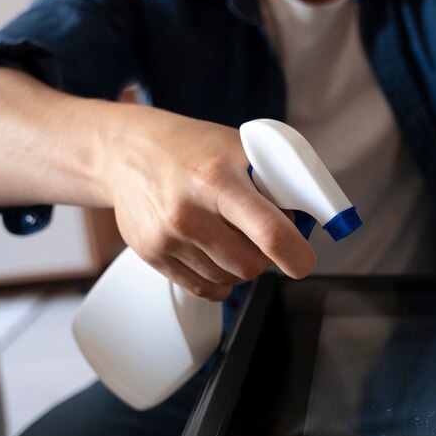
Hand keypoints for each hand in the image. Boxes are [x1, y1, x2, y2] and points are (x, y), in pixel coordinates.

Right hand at [100, 106, 315, 299]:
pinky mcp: (152, 255)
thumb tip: (309, 217)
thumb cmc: (190, 147)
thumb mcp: (238, 146)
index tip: (304, 259)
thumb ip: (275, 179)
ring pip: (230, 280)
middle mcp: (188, 212)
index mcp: (217, 179)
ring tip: (232, 235)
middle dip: (268, 256)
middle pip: (251, 265)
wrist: (125, 151)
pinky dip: (220, 280)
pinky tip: (216, 254)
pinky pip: (203, 289)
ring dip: (242, 266)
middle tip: (263, 235)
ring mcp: (167, 238)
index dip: (296, 254)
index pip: (269, 233)